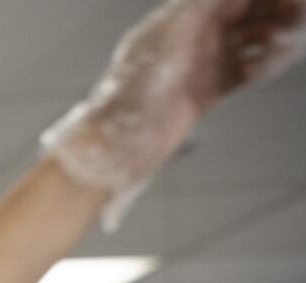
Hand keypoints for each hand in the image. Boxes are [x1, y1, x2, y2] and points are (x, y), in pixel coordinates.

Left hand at [43, 0, 303, 227]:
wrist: (120, 142)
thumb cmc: (131, 91)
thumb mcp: (171, 34)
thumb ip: (202, 4)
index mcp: (178, 19)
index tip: (288, 0)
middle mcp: (188, 40)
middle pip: (241, 15)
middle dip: (272, 10)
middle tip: (299, 14)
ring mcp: (196, 67)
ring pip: (245, 42)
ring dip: (270, 36)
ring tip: (289, 40)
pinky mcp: (202, 93)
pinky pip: (239, 72)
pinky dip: (260, 65)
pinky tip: (273, 63)